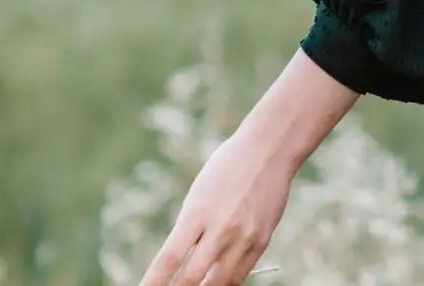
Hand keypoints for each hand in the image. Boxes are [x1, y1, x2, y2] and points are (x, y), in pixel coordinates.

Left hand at [140, 131, 296, 285]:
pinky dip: (225, 284)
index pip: (169, 258)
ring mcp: (244, 238)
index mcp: (197, 212)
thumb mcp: (198, 195)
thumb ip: (190, 231)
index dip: (154, 281)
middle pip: (192, 277)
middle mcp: (221, 229)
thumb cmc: (226, 169)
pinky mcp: (261, 242)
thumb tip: (181, 265)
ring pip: (219, 283)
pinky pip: (240, 275)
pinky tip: (215, 284)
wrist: (269, 150)